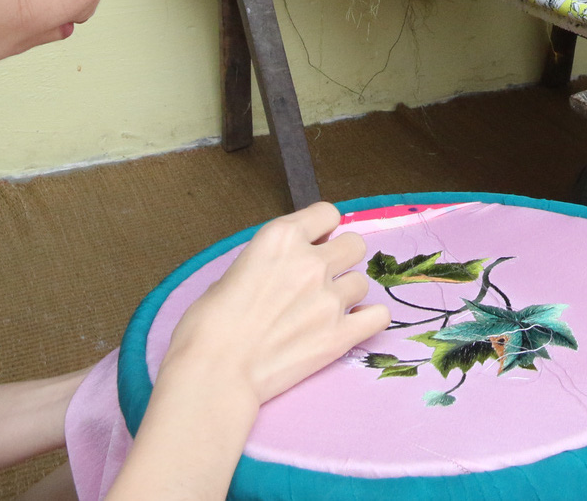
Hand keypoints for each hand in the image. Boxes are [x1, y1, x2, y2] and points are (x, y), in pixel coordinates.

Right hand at [162, 201, 387, 408]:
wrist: (214, 373)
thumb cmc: (207, 326)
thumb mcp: (231, 273)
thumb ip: (268, 262)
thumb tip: (281, 269)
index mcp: (280, 238)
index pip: (327, 213)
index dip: (322, 229)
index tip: (315, 243)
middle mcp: (311, 262)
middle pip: (355, 244)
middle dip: (341, 258)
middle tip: (322, 278)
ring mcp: (330, 299)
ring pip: (362, 282)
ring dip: (347, 294)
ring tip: (324, 311)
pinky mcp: (341, 334)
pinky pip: (378, 316)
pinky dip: (368, 320)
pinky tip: (352, 326)